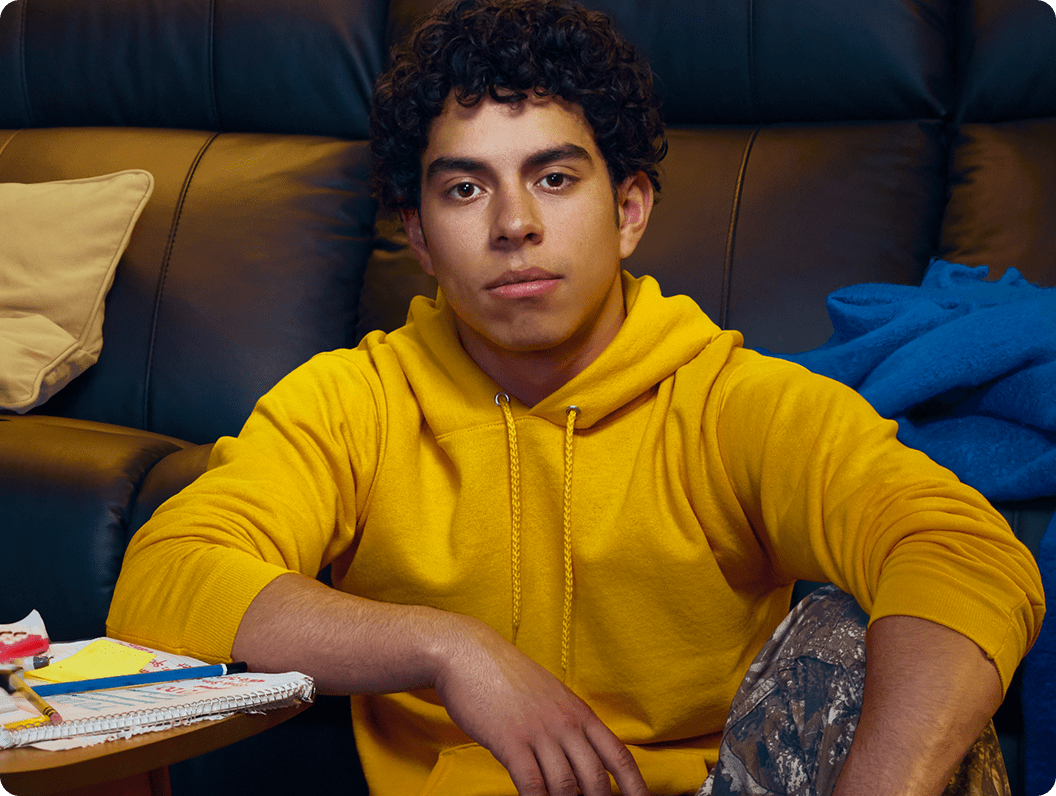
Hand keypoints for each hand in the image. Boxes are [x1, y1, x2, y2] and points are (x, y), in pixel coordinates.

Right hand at [433, 616, 648, 795]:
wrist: (468, 653)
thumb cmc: (505, 675)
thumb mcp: (548, 695)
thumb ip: (566, 723)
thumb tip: (578, 755)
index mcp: (579, 712)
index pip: (618, 755)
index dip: (635, 786)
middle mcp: (565, 723)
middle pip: (596, 777)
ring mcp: (539, 732)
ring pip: (566, 785)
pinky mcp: (511, 741)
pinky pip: (532, 784)